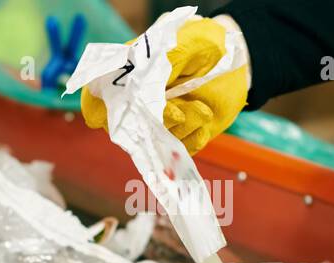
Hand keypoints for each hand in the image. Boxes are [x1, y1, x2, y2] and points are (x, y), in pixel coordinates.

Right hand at [81, 17, 248, 154]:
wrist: (237, 61)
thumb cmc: (206, 44)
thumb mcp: (191, 42)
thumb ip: (169, 60)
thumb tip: (148, 89)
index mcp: (129, 72)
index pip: (97, 93)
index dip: (96, 107)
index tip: (107, 115)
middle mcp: (138, 100)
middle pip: (127, 125)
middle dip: (155, 122)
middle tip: (179, 111)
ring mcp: (159, 121)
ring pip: (156, 139)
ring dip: (182, 127)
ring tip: (202, 108)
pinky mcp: (180, 136)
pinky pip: (179, 149)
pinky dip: (194, 137)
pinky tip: (205, 119)